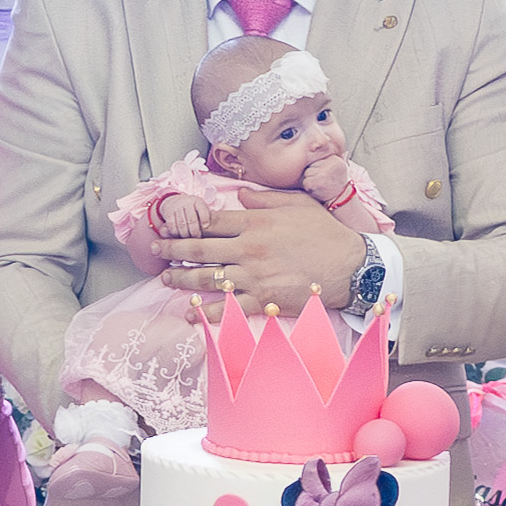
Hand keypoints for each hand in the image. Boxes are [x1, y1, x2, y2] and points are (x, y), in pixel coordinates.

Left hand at [155, 186, 364, 318]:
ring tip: (166, 278)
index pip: (210, 222)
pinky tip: (189, 313)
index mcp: (255, 223)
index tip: (168, 225)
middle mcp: (248, 249)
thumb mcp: (296, 204)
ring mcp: (253, 277)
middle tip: (155, 249)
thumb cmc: (324, 233)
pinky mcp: (262, 300)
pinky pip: (227, 309)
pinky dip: (205, 313)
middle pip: (199, 249)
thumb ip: (264, 198)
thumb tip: (239, 192)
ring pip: (206, 279)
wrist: (349, 267)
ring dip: (181, 279)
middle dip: (172, 250)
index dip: (185, 223)